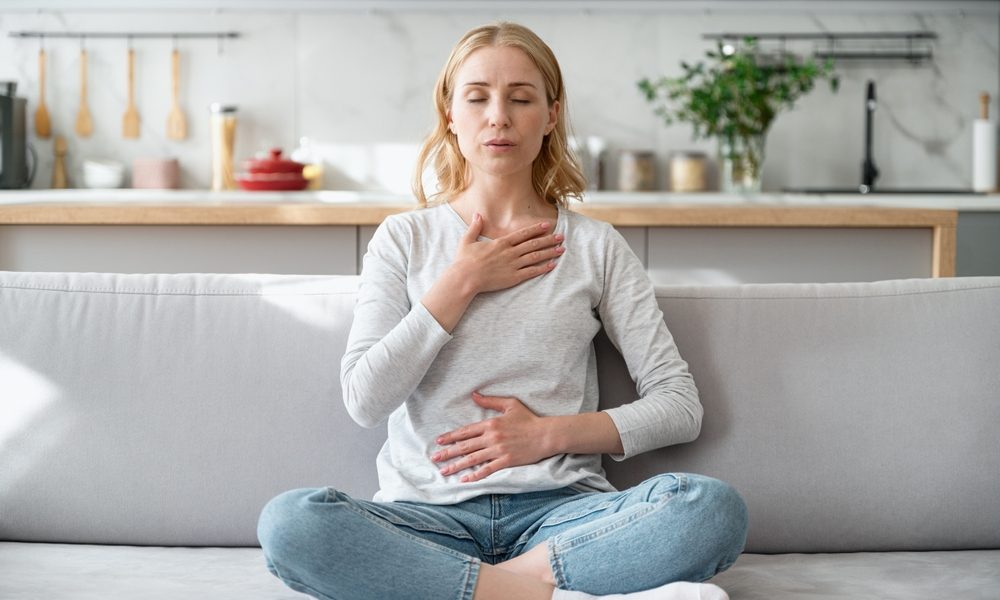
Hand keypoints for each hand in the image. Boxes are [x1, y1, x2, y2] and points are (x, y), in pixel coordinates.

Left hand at [431, 391, 554, 482]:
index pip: (466, 431)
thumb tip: (474, 394)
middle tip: (435, 458)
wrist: (546, 434)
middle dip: (448, 452)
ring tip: (444, 471)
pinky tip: (465, 480)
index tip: (439, 441)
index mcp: (491, 423)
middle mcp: (491, 437)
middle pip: (465, 446)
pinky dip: (475, 476)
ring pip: (472, 459)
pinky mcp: (506, 461)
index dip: (451, 436)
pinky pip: (487, 470)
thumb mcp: (510, 404)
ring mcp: (498, 450)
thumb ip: (490, 401)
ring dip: (456, 465)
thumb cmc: (529, 419)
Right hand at [454, 213, 564, 294]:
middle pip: (534, 244)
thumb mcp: (467, 240)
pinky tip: (552, 265)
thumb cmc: (464, 261)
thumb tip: (478, 214)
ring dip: (550, 252)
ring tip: (561, 249)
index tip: (547, 225)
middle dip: (549, 239)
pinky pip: (532, 272)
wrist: (465, 278)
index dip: (536, 229)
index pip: (523, 234)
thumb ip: (475, 227)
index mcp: (501, 243)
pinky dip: (543, 268)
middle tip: (561, 236)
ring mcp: (513, 265)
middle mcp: (510, 252)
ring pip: (536, 256)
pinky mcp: (513, 277)